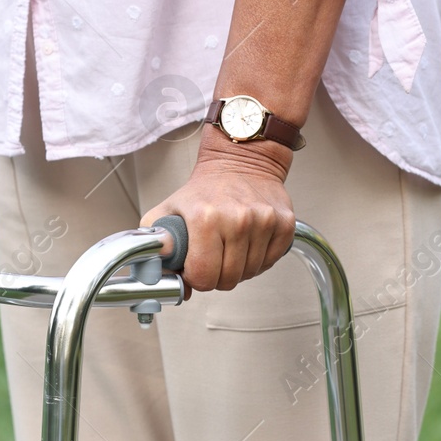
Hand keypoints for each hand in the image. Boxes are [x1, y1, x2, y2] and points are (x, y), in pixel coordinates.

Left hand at [140, 125, 295, 291]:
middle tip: (213, 258)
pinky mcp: (285, 224)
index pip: (204, 276)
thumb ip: (155, 243)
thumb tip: (156, 275)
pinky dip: (259, 260)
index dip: (197, 279)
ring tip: (230, 246)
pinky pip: (270, 262)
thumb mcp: (169, 209)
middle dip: (217, 277)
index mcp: (206, 218)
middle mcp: (238, 220)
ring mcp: (264, 222)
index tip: (196, 268)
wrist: (242, 160)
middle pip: (228, 280)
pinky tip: (248, 243)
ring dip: (238, 268)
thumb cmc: (206, 188)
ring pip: (250, 273)